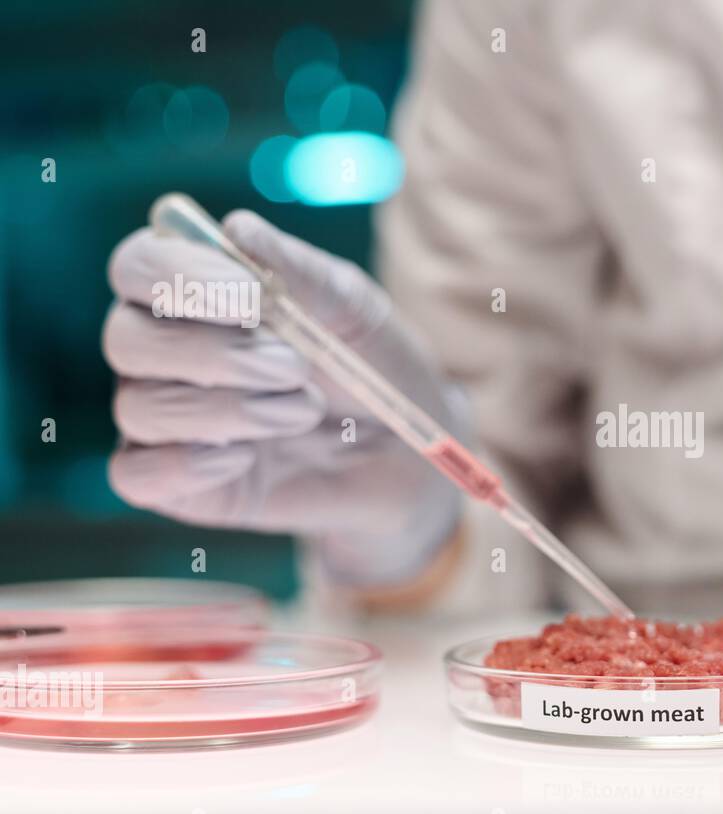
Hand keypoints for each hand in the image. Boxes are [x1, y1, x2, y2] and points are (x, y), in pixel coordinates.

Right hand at [104, 210, 466, 585]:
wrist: (406, 453)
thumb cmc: (372, 366)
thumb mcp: (355, 311)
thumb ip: (301, 272)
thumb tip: (237, 229)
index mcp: (196, 292)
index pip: (139, 266)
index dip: (178, 275)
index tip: (250, 298)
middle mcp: (164, 352)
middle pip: (127, 338)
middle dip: (214, 353)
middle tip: (293, 368)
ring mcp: (166, 421)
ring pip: (138, 406)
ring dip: (226, 410)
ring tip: (303, 411)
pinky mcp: (178, 485)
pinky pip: (137, 474)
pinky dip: (187, 465)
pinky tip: (246, 458)